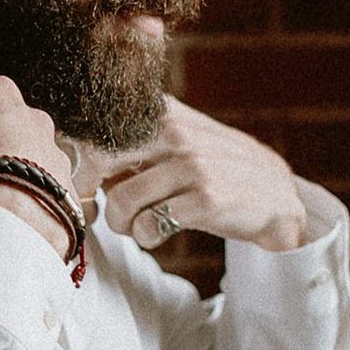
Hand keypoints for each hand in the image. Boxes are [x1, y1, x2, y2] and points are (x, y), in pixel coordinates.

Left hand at [77, 98, 307, 252]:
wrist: (274, 194)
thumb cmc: (215, 167)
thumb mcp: (181, 136)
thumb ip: (136, 138)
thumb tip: (77, 153)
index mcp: (162, 113)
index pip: (98, 127)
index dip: (75, 158)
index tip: (81, 183)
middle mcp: (175, 132)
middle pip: (98, 159)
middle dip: (85, 192)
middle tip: (94, 210)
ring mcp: (192, 165)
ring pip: (121, 200)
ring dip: (119, 223)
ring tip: (134, 226)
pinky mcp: (206, 200)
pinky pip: (149, 226)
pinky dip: (144, 237)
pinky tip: (156, 234)